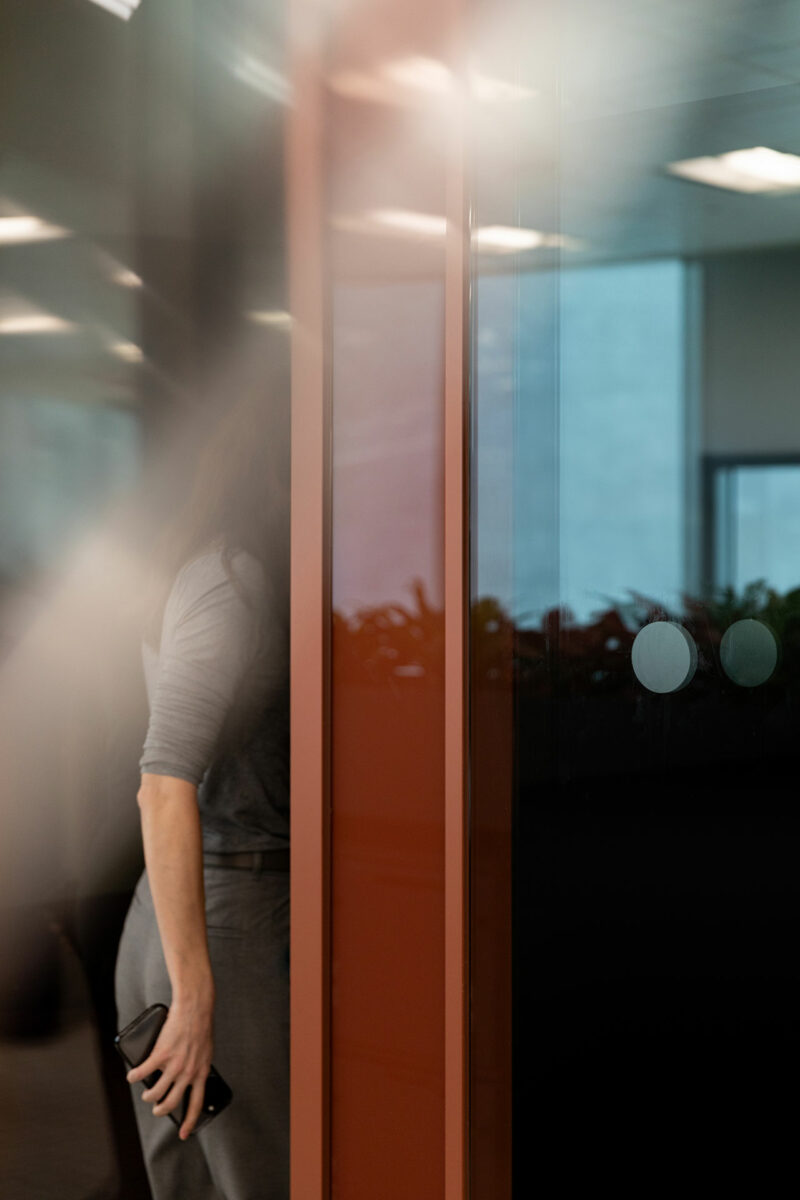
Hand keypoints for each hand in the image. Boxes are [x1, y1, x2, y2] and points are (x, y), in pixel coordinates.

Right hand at [127, 996, 213, 1139]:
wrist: (195, 1007)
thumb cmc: (201, 1025)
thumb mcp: (205, 1051)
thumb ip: (197, 1066)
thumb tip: (186, 1078)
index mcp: (202, 1072)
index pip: (197, 1104)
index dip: (189, 1121)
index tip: (184, 1134)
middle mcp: (188, 1072)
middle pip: (171, 1103)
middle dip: (161, 1110)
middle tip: (157, 1109)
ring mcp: (174, 1065)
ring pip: (156, 1093)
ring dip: (149, 1096)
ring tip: (147, 1094)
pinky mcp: (161, 1055)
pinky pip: (143, 1072)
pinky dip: (135, 1076)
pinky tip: (132, 1077)